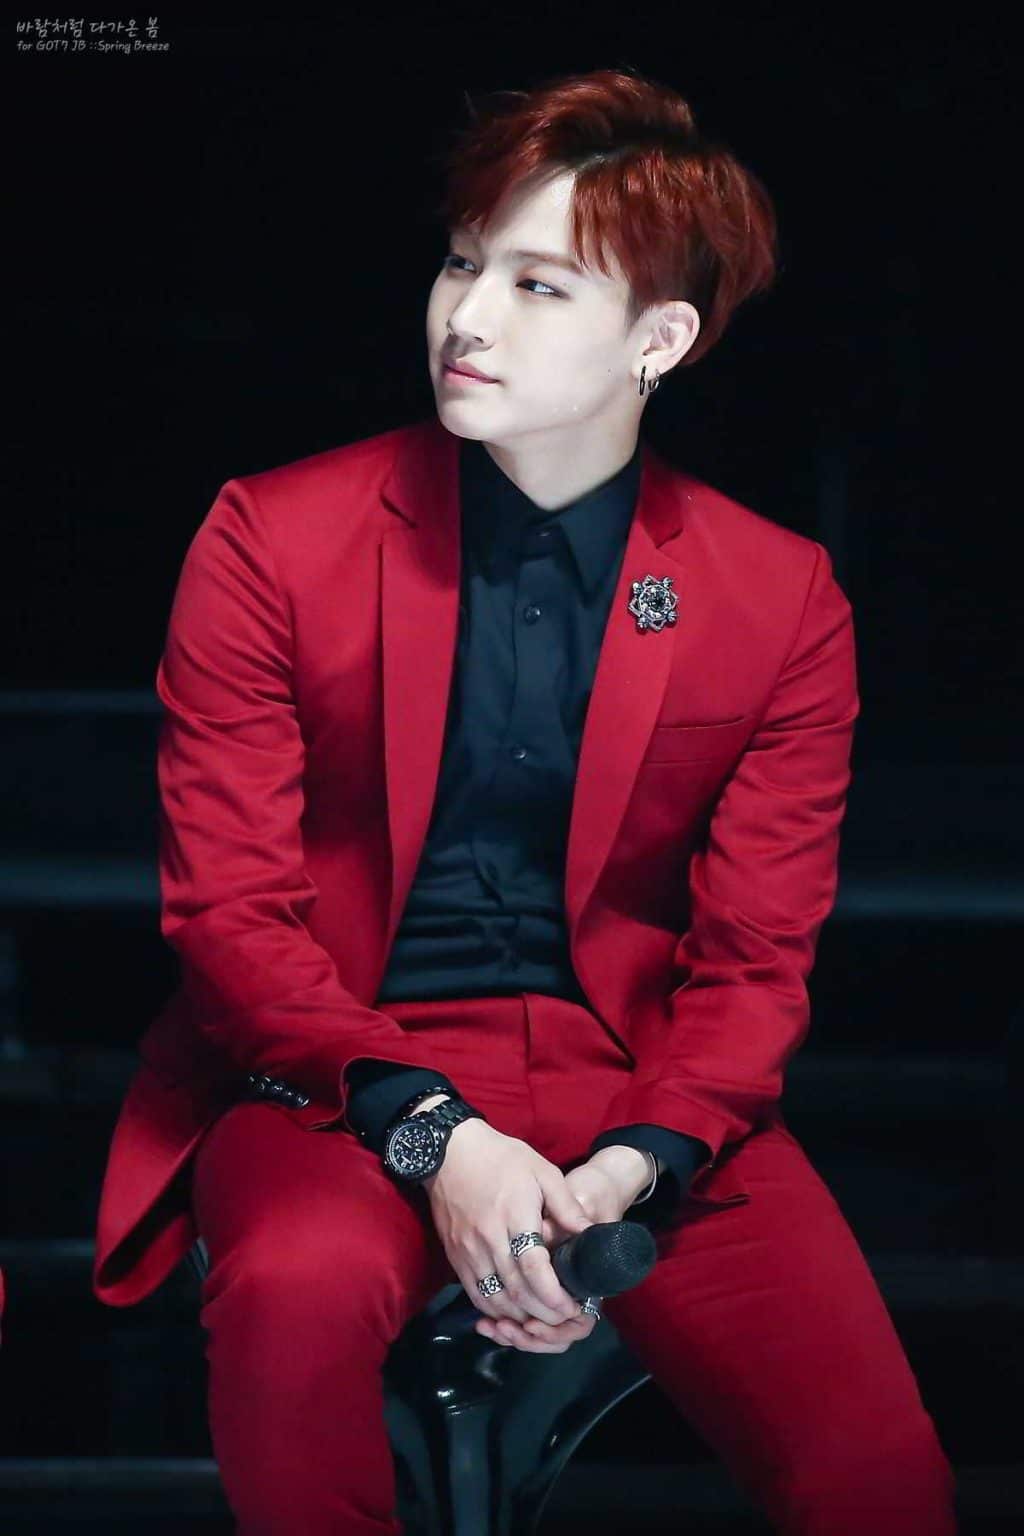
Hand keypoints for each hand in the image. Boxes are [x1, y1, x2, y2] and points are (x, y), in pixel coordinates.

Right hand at [470, 1151, 643, 1354]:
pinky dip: (494, 1310)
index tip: (572, 1306)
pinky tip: (511, 1312)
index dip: (553, 1295)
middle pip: (516, 1290)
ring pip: (494, 1298)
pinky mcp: (455, 1256)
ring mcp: (468, 1251)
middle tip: (564, 1318)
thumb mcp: (542, 1171)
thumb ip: (566, 1205)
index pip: (533, 1268)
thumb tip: (589, 1233)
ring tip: (541, 1319)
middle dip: (543, 1313)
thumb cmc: (501, 1157)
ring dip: (519, 1316)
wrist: (450, 1150)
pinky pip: (475, 1293)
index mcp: (514, 1216)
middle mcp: (489, 1239)